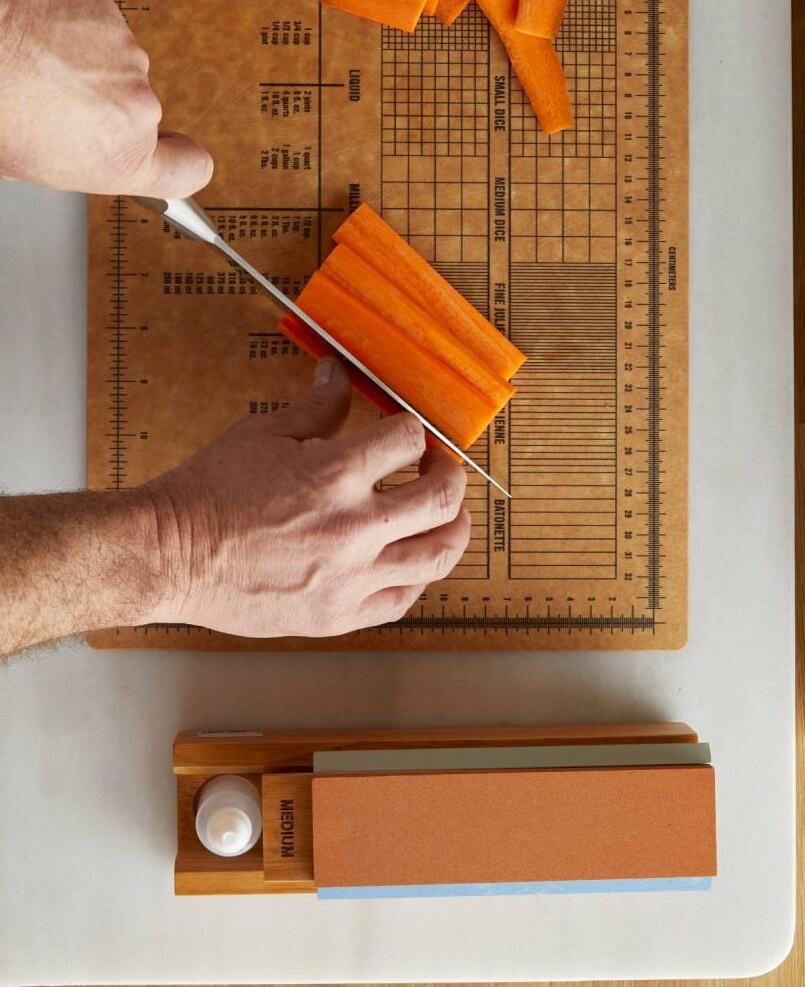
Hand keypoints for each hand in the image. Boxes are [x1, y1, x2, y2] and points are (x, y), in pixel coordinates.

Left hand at [0, 0, 211, 195]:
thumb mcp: (22, 162)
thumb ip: (70, 158)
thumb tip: (65, 146)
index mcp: (121, 158)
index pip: (190, 168)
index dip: (181, 160)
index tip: (174, 154)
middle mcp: (137, 109)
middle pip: (138, 116)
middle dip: (103, 109)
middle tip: (54, 105)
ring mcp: (128, 58)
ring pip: (115, 71)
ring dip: (86, 69)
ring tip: (38, 67)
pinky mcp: (110, 16)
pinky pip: (98, 33)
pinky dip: (74, 35)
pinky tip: (40, 38)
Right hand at [144, 358, 470, 636]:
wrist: (170, 554)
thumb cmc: (208, 494)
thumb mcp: (264, 432)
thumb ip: (317, 405)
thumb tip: (339, 370)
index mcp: (333, 475)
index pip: (408, 440)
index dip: (412, 430)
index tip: (408, 435)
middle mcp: (352, 528)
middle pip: (441, 498)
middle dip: (449, 475)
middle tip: (440, 470)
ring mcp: (348, 578)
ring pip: (437, 555)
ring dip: (453, 528)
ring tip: (448, 516)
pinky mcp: (337, 616)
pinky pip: (403, 600)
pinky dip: (419, 576)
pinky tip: (413, 560)